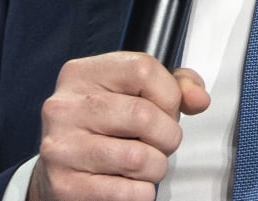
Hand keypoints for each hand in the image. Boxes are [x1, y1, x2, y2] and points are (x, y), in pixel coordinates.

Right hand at [27, 51, 209, 200]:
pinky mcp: (65, 185)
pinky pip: (126, 193)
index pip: (143, 69)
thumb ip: (173, 86)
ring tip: (144, 164)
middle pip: (144, 115)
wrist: (59, 170)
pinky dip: (141, 193)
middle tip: (159, 143)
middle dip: (167, 136)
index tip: (165, 109)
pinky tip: (129, 183)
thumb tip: (198, 99)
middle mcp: (65, 107)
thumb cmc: (102, 127)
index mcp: (81, 74)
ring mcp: (61, 147)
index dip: (169, 94)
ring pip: (139, 158)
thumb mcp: (132, 93)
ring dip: (155, 167)